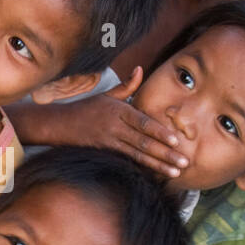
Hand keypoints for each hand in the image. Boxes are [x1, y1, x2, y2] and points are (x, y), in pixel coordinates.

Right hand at [64, 69, 188, 177]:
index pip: (144, 123)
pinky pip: (125, 162)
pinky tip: (154, 175)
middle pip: (144, 142)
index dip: (161, 133)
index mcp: (119, 110)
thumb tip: (140, 68)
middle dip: (166, 154)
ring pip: (137, 155)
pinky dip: (140, 168)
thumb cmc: (85, 108)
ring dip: (158, 165)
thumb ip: (126, 85)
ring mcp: (108, 142)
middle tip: (185, 163)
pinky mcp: (103, 153)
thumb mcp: (106, 95)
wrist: (58, 124)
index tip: (177, 141)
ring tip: (176, 173)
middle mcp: (115, 127)